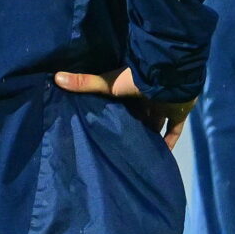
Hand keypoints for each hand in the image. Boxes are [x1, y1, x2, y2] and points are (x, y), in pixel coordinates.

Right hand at [55, 67, 191, 148]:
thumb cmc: (137, 80)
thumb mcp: (107, 84)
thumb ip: (85, 83)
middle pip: (139, 115)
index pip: (122, 104)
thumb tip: (55, 77)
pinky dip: (169, 143)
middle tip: (121, 145)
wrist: (169, 76)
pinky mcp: (179, 113)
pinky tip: (162, 157)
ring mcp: (165, 106)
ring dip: (150, 136)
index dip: (115, 114)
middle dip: (132, 127)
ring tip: (138, 154)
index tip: (105, 128)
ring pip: (156, 123)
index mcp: (132, 90)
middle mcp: (148, 99)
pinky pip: (174, 131)